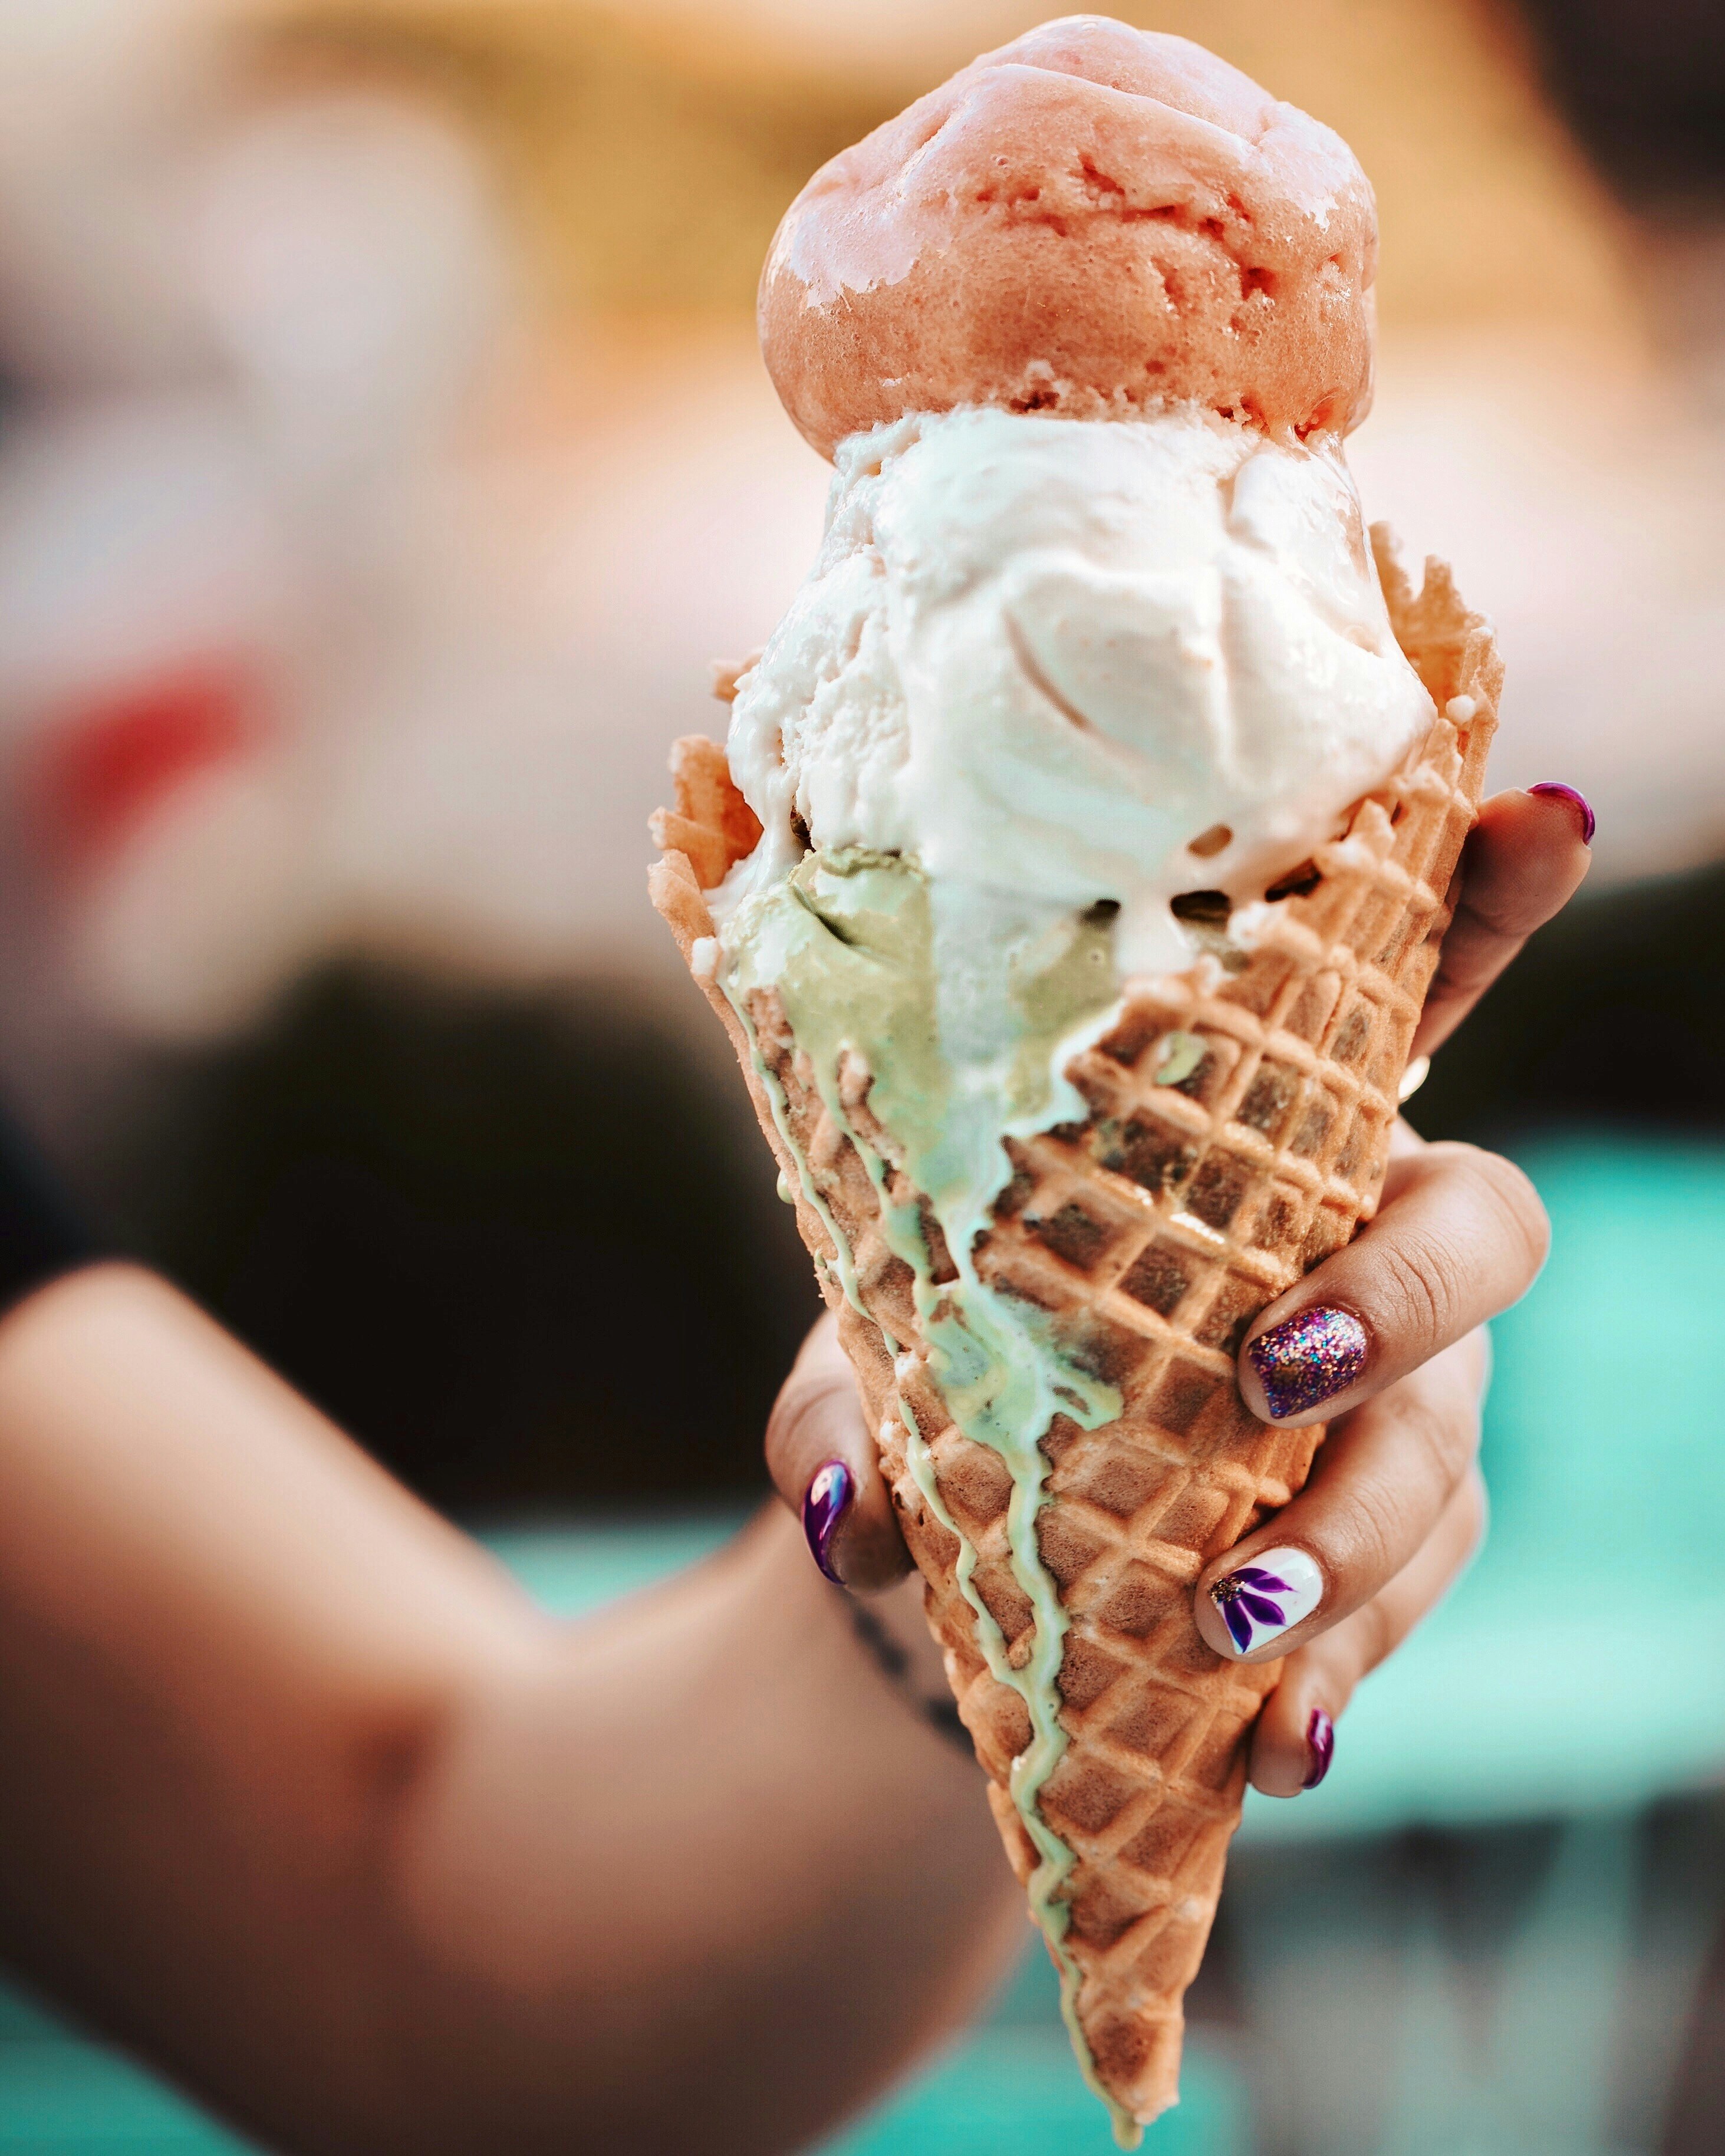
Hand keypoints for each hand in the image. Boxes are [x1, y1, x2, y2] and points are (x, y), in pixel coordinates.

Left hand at [765, 785, 1593, 1790]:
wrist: (961, 1567)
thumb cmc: (934, 1391)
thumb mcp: (869, 1371)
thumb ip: (847, 1414)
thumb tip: (851, 1506)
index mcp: (1240, 1138)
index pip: (1385, 997)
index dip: (1479, 904)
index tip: (1550, 810)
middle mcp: (1348, 1244)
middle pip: (1470, 1231)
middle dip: (1398, 1292)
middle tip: (1269, 1369)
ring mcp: (1391, 1401)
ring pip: (1446, 1441)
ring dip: (1355, 1534)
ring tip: (1234, 1619)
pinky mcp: (1384, 1542)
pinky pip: (1409, 1598)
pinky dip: (1339, 1671)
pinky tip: (1279, 1746)